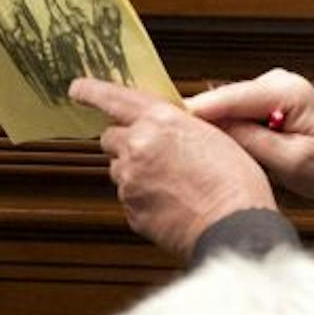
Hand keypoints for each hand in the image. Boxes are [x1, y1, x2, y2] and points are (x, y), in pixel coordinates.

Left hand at [70, 77, 275, 255]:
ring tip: (172, 182)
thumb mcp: (215, 136)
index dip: (92, 92)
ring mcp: (130, 180)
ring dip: (136, 171)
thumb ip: (181, 127)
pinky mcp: (130, 210)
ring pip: (120, 169)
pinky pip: (129, 197)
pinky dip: (143, 197)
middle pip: (111, 137)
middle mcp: (138, 147)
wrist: (234, 226)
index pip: (114, 99)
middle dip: (126, 141)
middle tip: (153, 151)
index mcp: (161, 121)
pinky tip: (171, 201)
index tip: (78, 88)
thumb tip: (168, 127)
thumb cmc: (234, 182)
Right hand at [185, 70, 313, 205]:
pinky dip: (228, 128)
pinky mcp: (274, 102)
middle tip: (172, 143)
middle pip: (225, 99)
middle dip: (201, 121)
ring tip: (192, 150)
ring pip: (231, 107)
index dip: (194, 111)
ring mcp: (276, 90)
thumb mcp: (291, 162)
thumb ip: (251, 142)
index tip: (163, 121)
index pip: (229, 97)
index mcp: (287, 91)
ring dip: (215, 127)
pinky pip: (241, 112)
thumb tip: (213, 130)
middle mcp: (280, 82)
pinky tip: (217, 147)